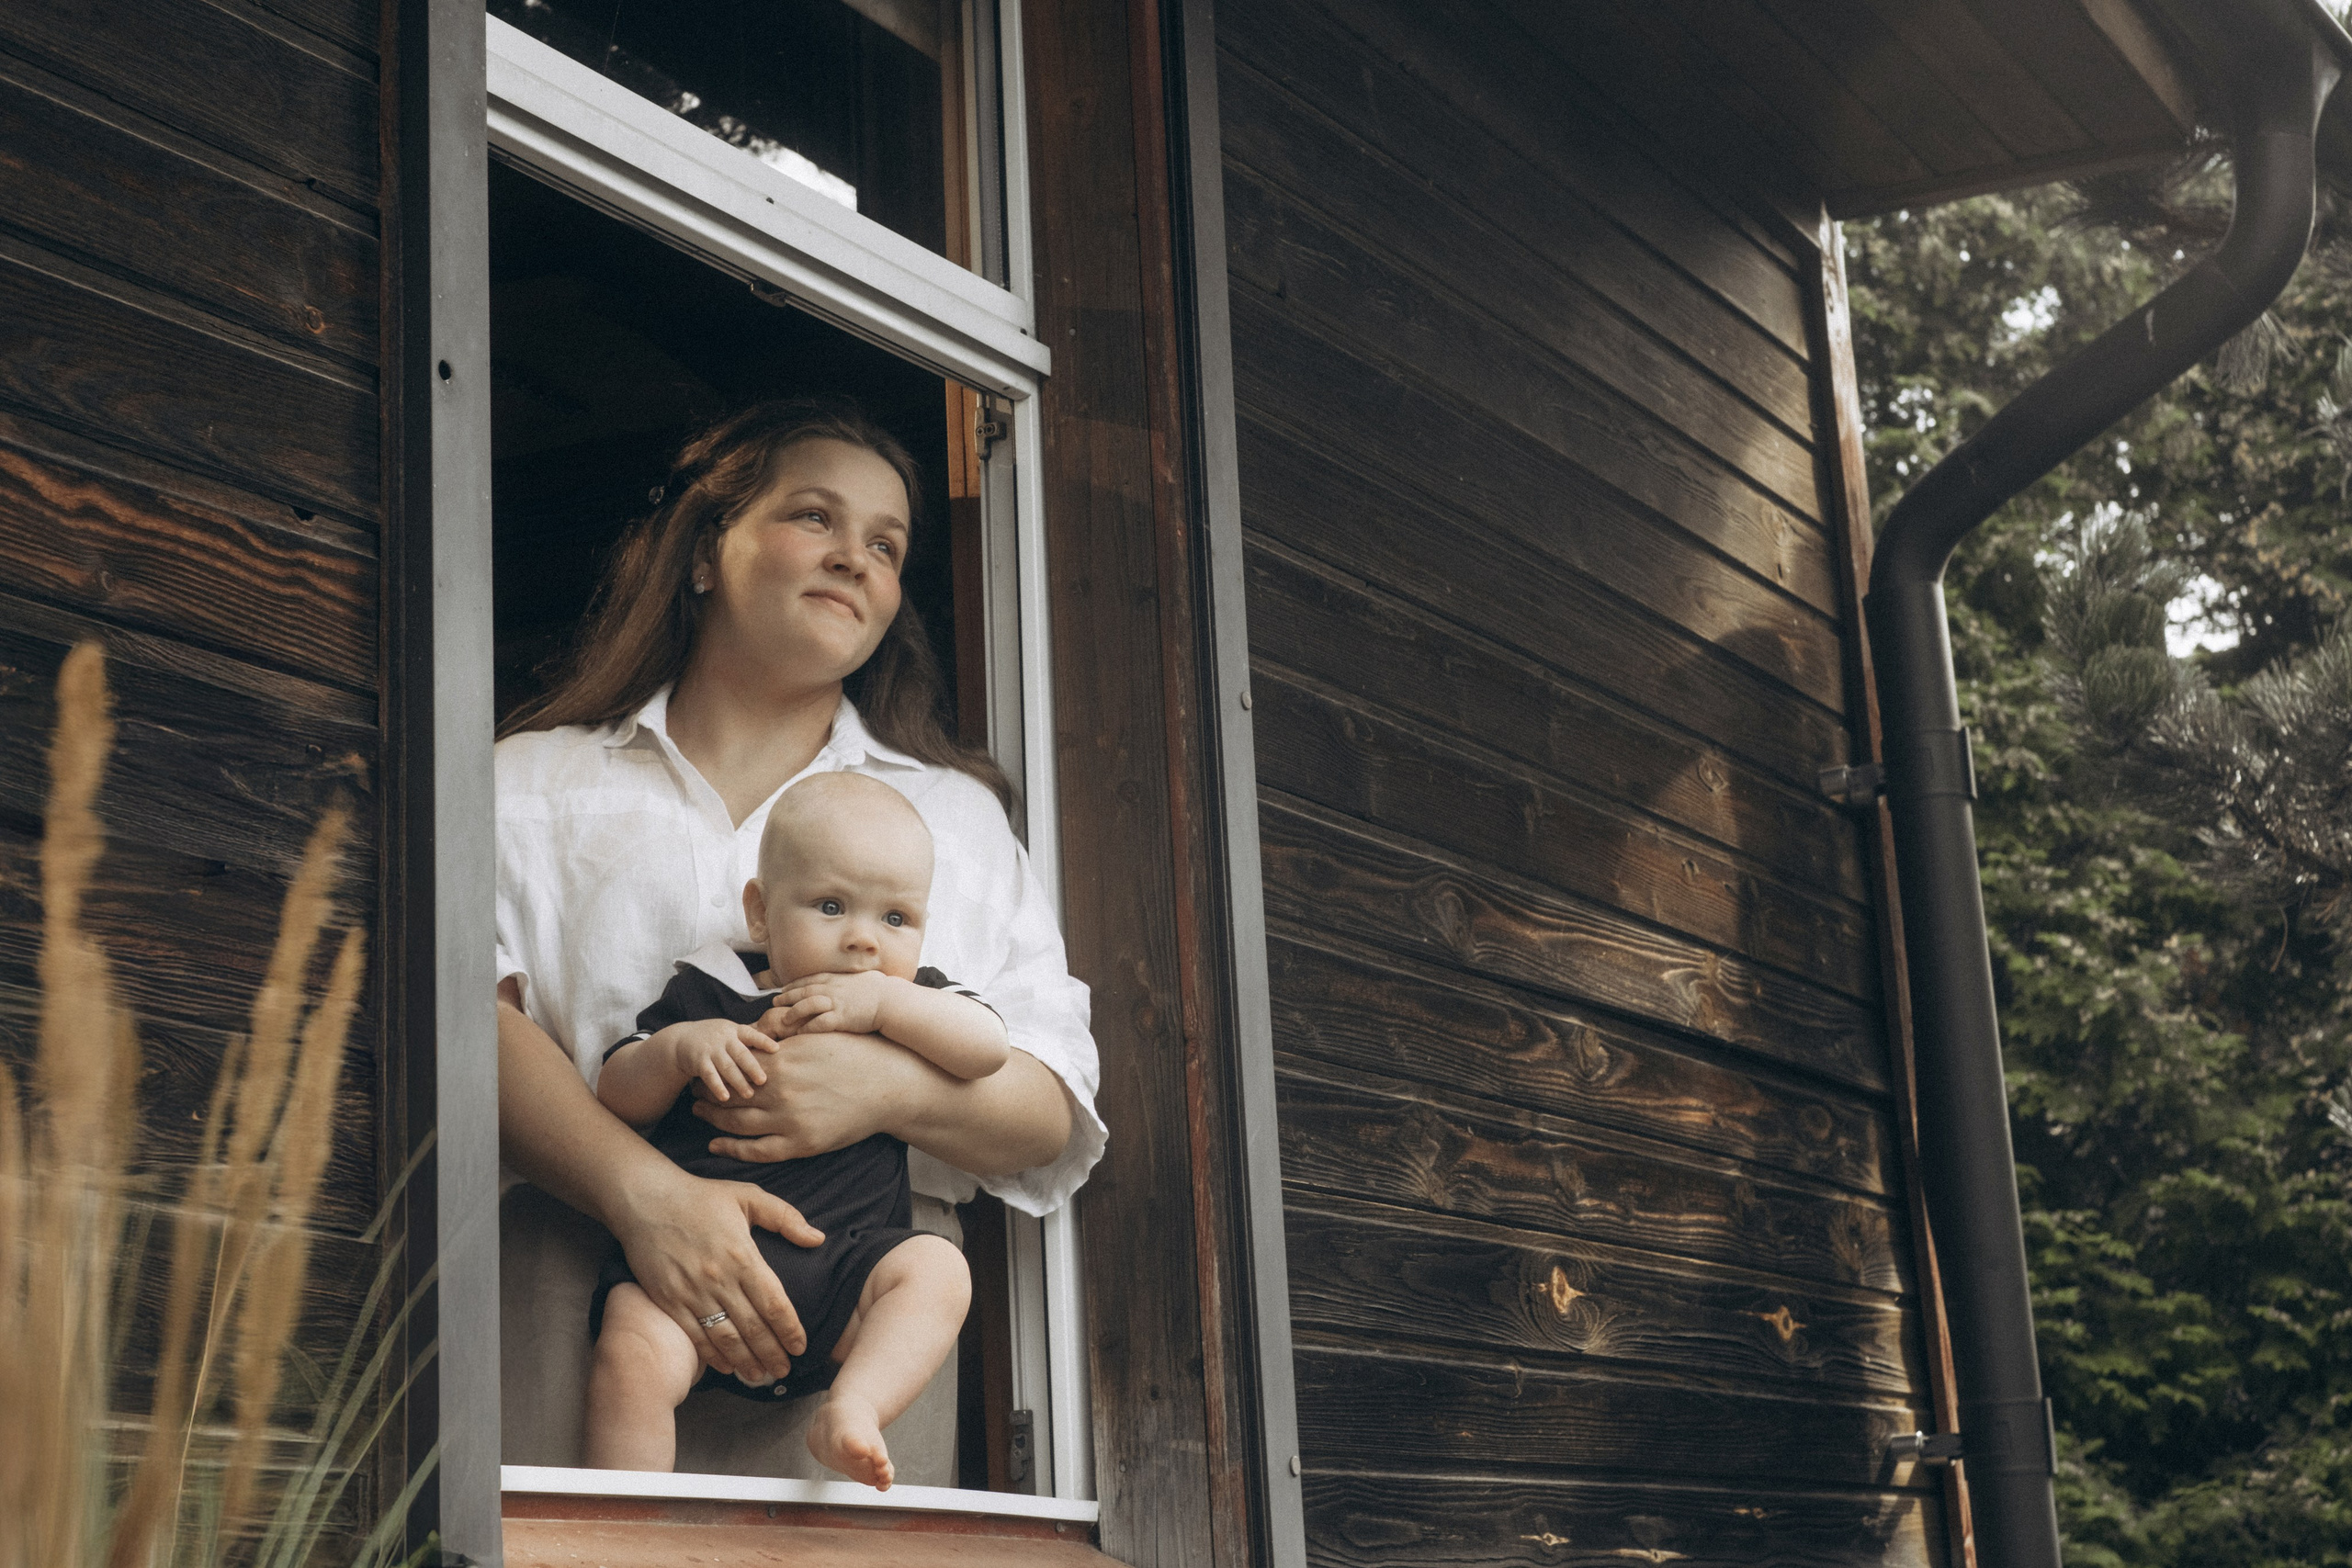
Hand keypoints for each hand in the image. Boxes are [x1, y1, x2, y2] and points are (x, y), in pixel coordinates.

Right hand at [608, 1165, 826, 1383]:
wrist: (646, 1200)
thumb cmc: (700, 1197)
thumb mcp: (748, 1196)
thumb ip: (785, 1217)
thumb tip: (817, 1239)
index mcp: (743, 1255)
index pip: (774, 1303)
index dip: (789, 1330)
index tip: (800, 1347)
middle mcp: (719, 1279)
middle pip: (753, 1327)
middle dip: (772, 1354)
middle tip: (785, 1372)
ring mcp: (692, 1292)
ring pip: (725, 1338)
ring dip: (746, 1361)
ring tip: (760, 1377)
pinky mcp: (669, 1300)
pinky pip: (695, 1336)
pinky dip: (712, 1356)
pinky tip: (726, 1366)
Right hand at [657, 1017, 778, 1102]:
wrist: (681, 1039)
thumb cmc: (716, 1039)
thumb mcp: (732, 1033)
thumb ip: (751, 1041)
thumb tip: (782, 1050)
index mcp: (735, 1031)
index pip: (751, 1035)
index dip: (763, 1041)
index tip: (777, 1049)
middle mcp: (724, 1038)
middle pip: (740, 1053)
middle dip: (752, 1067)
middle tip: (764, 1081)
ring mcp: (710, 1049)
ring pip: (726, 1066)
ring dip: (738, 1081)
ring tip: (749, 1094)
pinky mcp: (698, 1061)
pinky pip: (709, 1075)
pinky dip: (717, 1087)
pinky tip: (725, 1098)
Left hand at [692, 1029, 923, 1161]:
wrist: (889, 1085)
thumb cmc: (856, 1054)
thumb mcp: (816, 1037)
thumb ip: (783, 1040)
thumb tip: (754, 1036)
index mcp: (782, 1061)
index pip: (733, 1066)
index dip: (714, 1069)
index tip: (703, 1069)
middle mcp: (780, 1091)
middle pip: (729, 1094)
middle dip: (707, 1094)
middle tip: (693, 1093)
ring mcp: (789, 1119)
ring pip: (736, 1123)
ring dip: (712, 1119)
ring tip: (700, 1114)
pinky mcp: (801, 1144)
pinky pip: (757, 1150)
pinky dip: (732, 1149)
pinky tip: (717, 1145)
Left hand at [767, 970, 904, 1037]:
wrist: (891, 1000)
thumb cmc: (882, 989)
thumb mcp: (863, 978)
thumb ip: (850, 980)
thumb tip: (850, 979)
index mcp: (837, 978)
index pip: (809, 980)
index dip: (794, 985)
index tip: (783, 989)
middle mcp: (832, 989)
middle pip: (803, 991)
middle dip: (787, 997)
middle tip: (774, 1002)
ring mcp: (836, 1003)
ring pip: (806, 1005)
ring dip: (793, 1012)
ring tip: (782, 1020)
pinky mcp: (841, 1018)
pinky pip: (818, 1023)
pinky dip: (807, 1028)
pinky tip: (799, 1033)